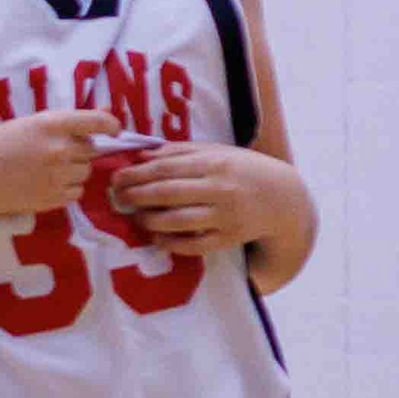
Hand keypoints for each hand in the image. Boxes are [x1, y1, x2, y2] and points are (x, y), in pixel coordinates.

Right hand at [0, 108, 118, 217]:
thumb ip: (65, 122)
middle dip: (81, 149)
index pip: (97, 121)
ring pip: (86, 172)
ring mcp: (58, 176)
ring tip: (48, 169)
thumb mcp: (29, 123)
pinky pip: (77, 192)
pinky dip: (68, 189)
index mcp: (52, 124)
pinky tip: (46, 184)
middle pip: (92, 149)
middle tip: (56, 152)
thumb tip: (106, 115)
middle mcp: (59, 149)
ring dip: (75, 169)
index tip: (115, 129)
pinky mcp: (54, 198)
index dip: (111, 124)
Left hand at [105, 142, 302, 254]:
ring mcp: (224, 216)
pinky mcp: (228, 239)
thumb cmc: (242, 170)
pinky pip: (194, 245)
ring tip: (135, 218)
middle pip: (168, 193)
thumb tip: (142, 155)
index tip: (116, 178)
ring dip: (150, 221)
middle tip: (119, 198)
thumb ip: (180, 152)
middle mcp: (219, 189)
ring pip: (179, 221)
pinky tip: (156, 238)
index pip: (166, 168)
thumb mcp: (216, 152)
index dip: (137, 174)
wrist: (281, 198)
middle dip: (137, 196)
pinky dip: (171, 243)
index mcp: (214, 163)